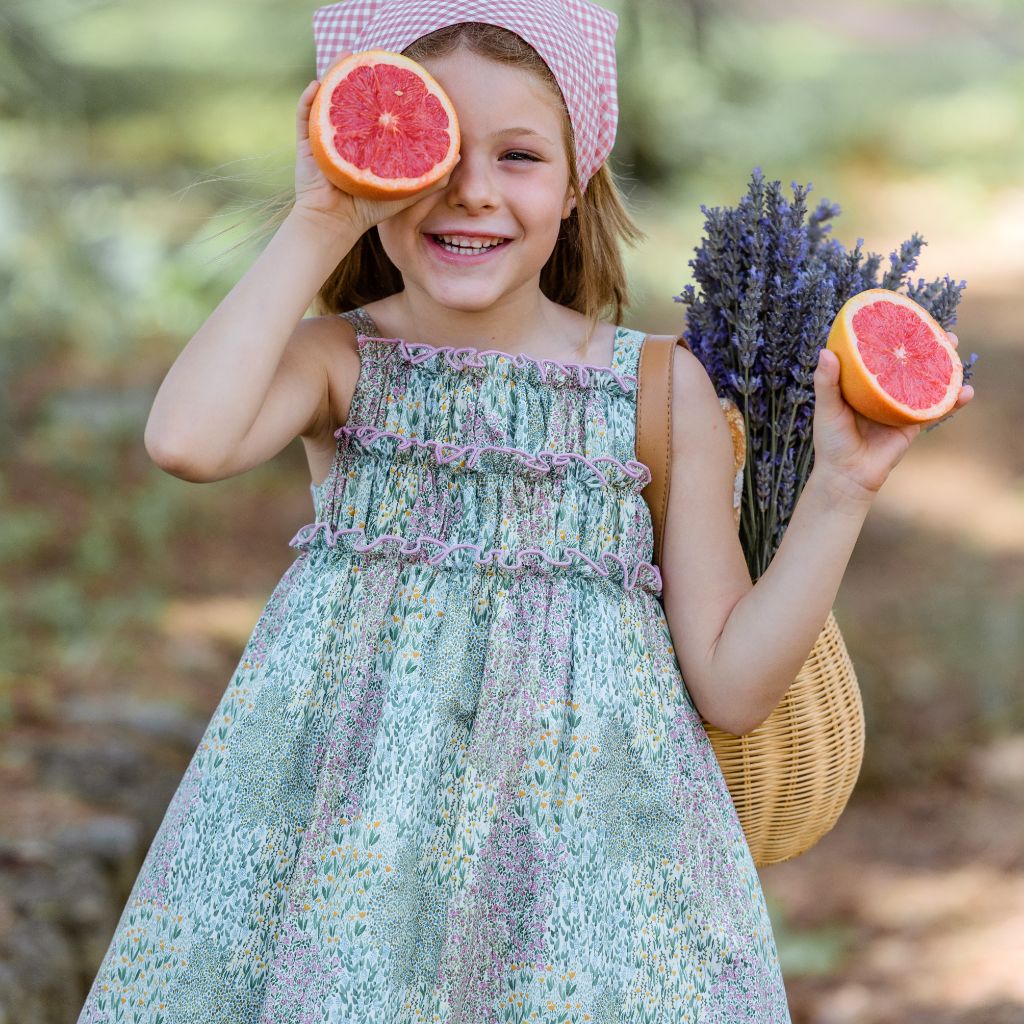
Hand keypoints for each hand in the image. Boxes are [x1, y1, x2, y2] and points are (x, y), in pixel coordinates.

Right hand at [293, 58, 459, 235]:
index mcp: (366, 138)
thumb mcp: (406, 190)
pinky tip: (317, 85)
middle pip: (352, 94)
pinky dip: (308, 100)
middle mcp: (346, 131)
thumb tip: (457, 155)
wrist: (336, 224)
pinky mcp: (306, 144)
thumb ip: (430, 176)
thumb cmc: (370, 209)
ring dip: (334, 73)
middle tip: (372, 54)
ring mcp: (323, 135)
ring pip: (327, 97)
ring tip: (346, 56)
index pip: (375, 107)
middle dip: (360, 73)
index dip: (384, 88)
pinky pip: (303, 117)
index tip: (397, 70)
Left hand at [811, 331, 974, 502]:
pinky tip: (965, 391)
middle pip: (907, 363)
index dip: (892, 337)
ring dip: (943, 365)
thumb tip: (826, 351)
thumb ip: (826, 382)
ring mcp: (900, 406)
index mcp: (862, 383)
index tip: (904, 317)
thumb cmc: (831, 441)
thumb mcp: (826, 408)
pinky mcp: (912, 424)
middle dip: (924, 346)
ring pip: (925, 381)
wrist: (847, 476)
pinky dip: (952, 401)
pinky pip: (935, 409)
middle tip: (938, 330)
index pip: (879, 354)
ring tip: (954, 347)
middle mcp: (883, 391)